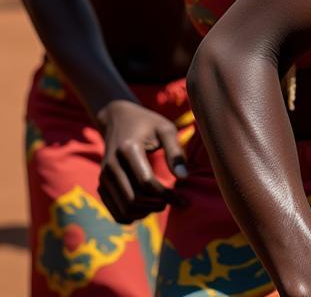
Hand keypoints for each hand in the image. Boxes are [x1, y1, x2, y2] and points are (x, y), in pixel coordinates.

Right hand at [96, 99, 186, 222]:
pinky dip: (131, 216)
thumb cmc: (148, 123)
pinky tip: (147, 209)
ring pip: (123, 208)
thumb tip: (184, 178)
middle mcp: (111, 166)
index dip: (166, 195)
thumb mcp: (165, 129)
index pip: (146, 182)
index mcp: (128, 149)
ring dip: (144, 213)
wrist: (118, 119)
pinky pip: (114, 210)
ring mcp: (104, 177)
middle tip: (172, 202)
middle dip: (156, 205)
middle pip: (133, 199)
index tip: (183, 199)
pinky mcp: (102, 185)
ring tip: (161, 204)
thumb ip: (175, 151)